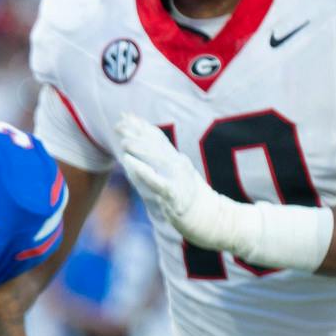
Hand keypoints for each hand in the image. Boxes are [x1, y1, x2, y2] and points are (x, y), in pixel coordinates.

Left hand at [114, 113, 238, 252]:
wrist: (216, 219)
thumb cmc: (193, 201)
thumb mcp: (178, 178)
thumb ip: (162, 166)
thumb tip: (142, 156)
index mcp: (178, 161)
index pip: (158, 139)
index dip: (142, 126)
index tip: (126, 115)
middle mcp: (178, 165)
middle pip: (155, 145)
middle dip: (136, 133)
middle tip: (118, 124)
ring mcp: (178, 179)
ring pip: (156, 160)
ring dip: (139, 149)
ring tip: (123, 141)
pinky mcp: (175, 195)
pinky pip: (156, 181)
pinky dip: (141, 170)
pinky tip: (128, 162)